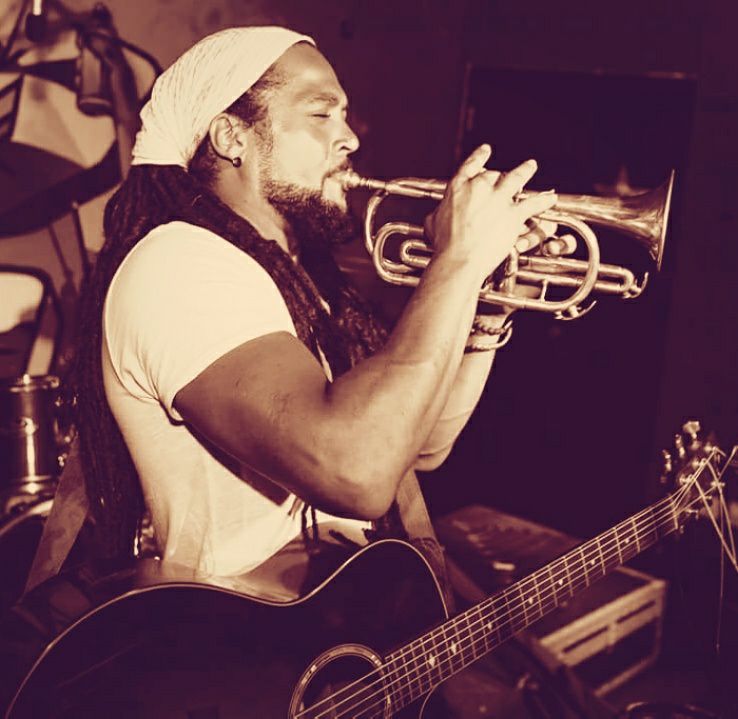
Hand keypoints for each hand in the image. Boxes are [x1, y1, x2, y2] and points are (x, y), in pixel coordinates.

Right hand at [424, 145, 556, 284]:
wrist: (460, 258)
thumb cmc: (445, 245)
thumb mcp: (432, 225)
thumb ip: (436, 215)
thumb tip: (434, 216)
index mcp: (458, 188)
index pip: (470, 165)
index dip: (480, 157)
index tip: (486, 150)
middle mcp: (479, 188)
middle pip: (493, 174)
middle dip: (499, 176)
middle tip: (504, 176)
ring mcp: (498, 199)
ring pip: (516, 178)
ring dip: (525, 171)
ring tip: (531, 166)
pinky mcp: (513, 214)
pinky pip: (533, 204)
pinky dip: (543, 201)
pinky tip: (550, 198)